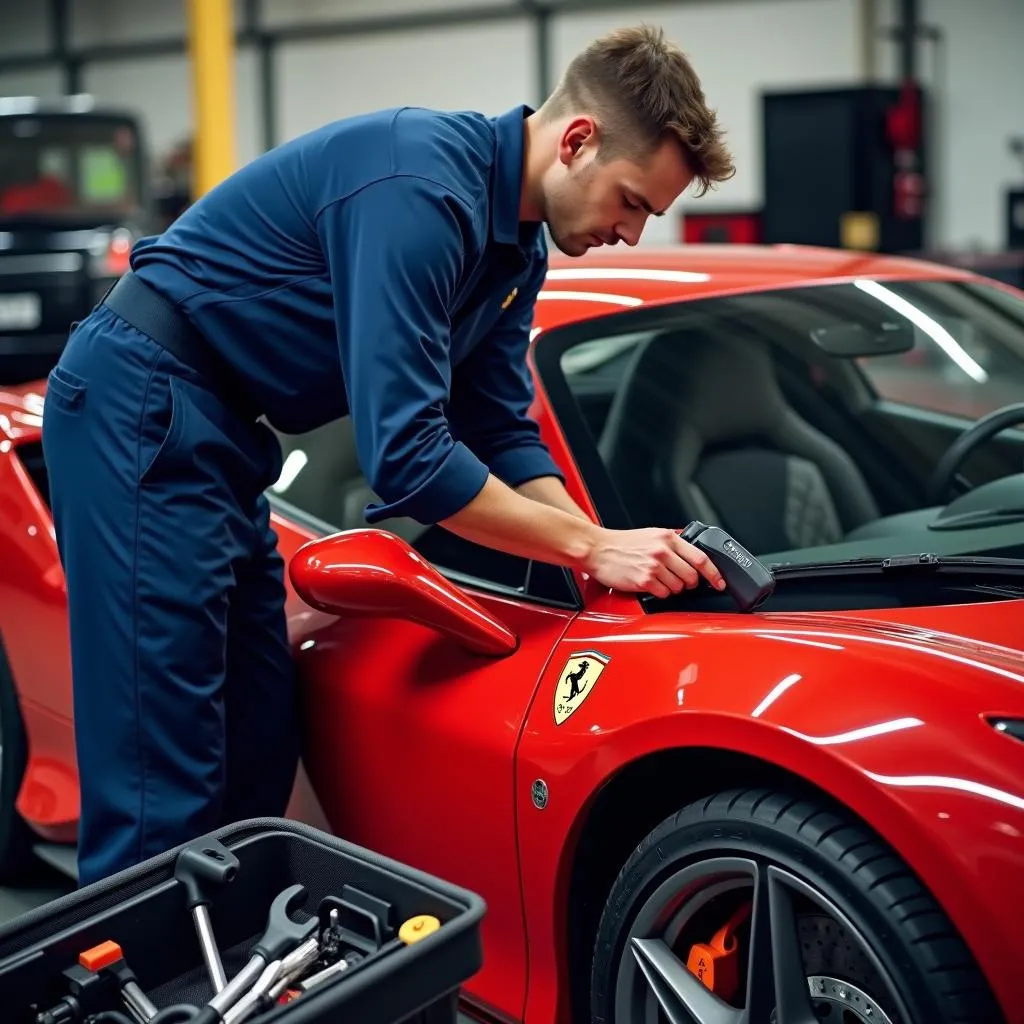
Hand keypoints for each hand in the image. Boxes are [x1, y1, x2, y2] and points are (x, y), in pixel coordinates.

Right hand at [582, 527, 726, 597]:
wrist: (597, 549)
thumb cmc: (622, 543)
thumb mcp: (652, 535)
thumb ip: (673, 544)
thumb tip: (694, 557)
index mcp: (668, 538)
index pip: (701, 558)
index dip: (714, 573)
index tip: (720, 582)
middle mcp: (662, 551)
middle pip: (692, 576)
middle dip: (691, 583)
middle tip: (683, 582)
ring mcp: (653, 566)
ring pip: (679, 587)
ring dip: (674, 589)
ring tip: (660, 581)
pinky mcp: (643, 581)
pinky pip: (664, 594)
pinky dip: (661, 593)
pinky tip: (651, 585)